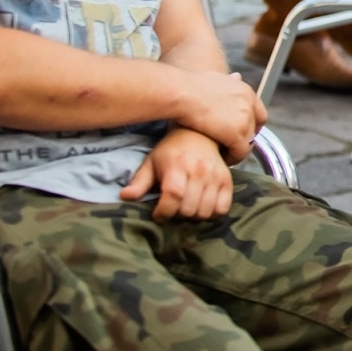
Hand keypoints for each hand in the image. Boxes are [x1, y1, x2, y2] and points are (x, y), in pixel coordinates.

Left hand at [120, 127, 235, 221]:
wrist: (199, 135)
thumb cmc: (171, 152)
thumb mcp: (151, 163)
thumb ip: (139, 182)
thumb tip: (124, 196)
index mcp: (177, 166)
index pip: (173, 196)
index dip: (164, 211)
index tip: (158, 214)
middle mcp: (199, 170)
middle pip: (189, 208)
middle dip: (177, 214)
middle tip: (172, 208)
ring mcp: (215, 176)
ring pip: (205, 211)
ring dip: (193, 215)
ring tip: (186, 206)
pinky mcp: (227, 180)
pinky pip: (223, 208)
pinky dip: (212, 213)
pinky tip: (202, 206)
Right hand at [173, 71, 266, 164]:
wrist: (183, 92)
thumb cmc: (189, 86)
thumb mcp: (217, 79)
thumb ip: (229, 82)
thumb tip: (236, 77)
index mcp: (246, 91)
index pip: (258, 111)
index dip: (250, 123)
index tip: (241, 129)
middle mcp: (249, 105)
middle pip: (256, 127)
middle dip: (246, 136)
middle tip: (233, 144)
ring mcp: (245, 120)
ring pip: (249, 142)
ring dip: (238, 148)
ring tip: (226, 153)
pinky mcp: (237, 135)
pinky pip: (241, 152)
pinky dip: (233, 158)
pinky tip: (222, 159)